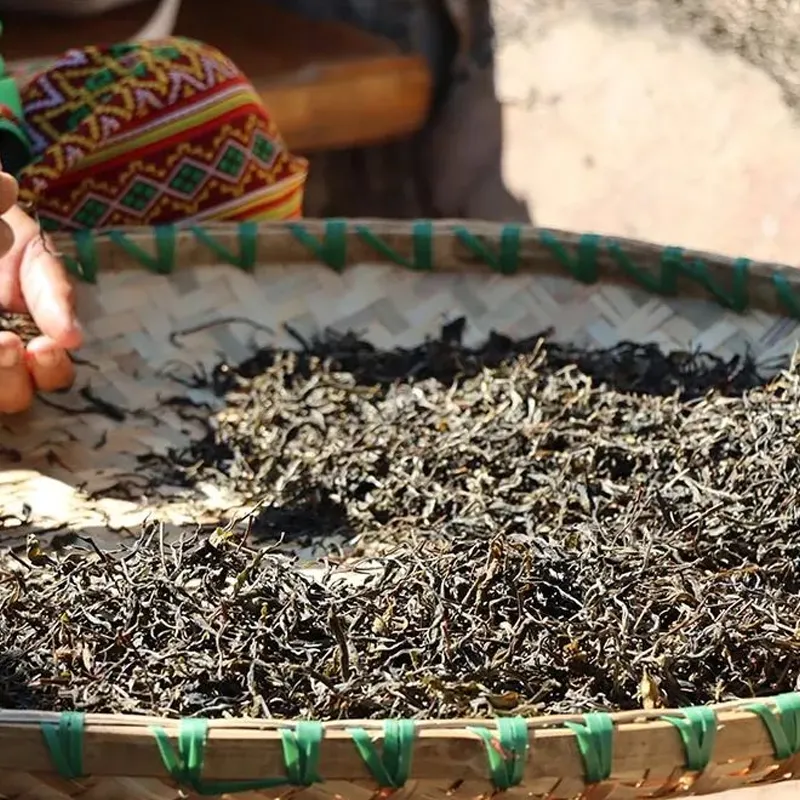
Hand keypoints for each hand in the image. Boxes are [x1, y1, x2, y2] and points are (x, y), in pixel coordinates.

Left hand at [0, 174, 82, 413]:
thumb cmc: (6, 236)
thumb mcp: (33, 253)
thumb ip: (52, 291)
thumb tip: (72, 338)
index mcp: (35, 341)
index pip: (51, 374)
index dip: (50, 369)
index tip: (45, 346)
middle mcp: (8, 360)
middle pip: (17, 396)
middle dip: (13, 379)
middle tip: (10, 345)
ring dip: (0, 376)